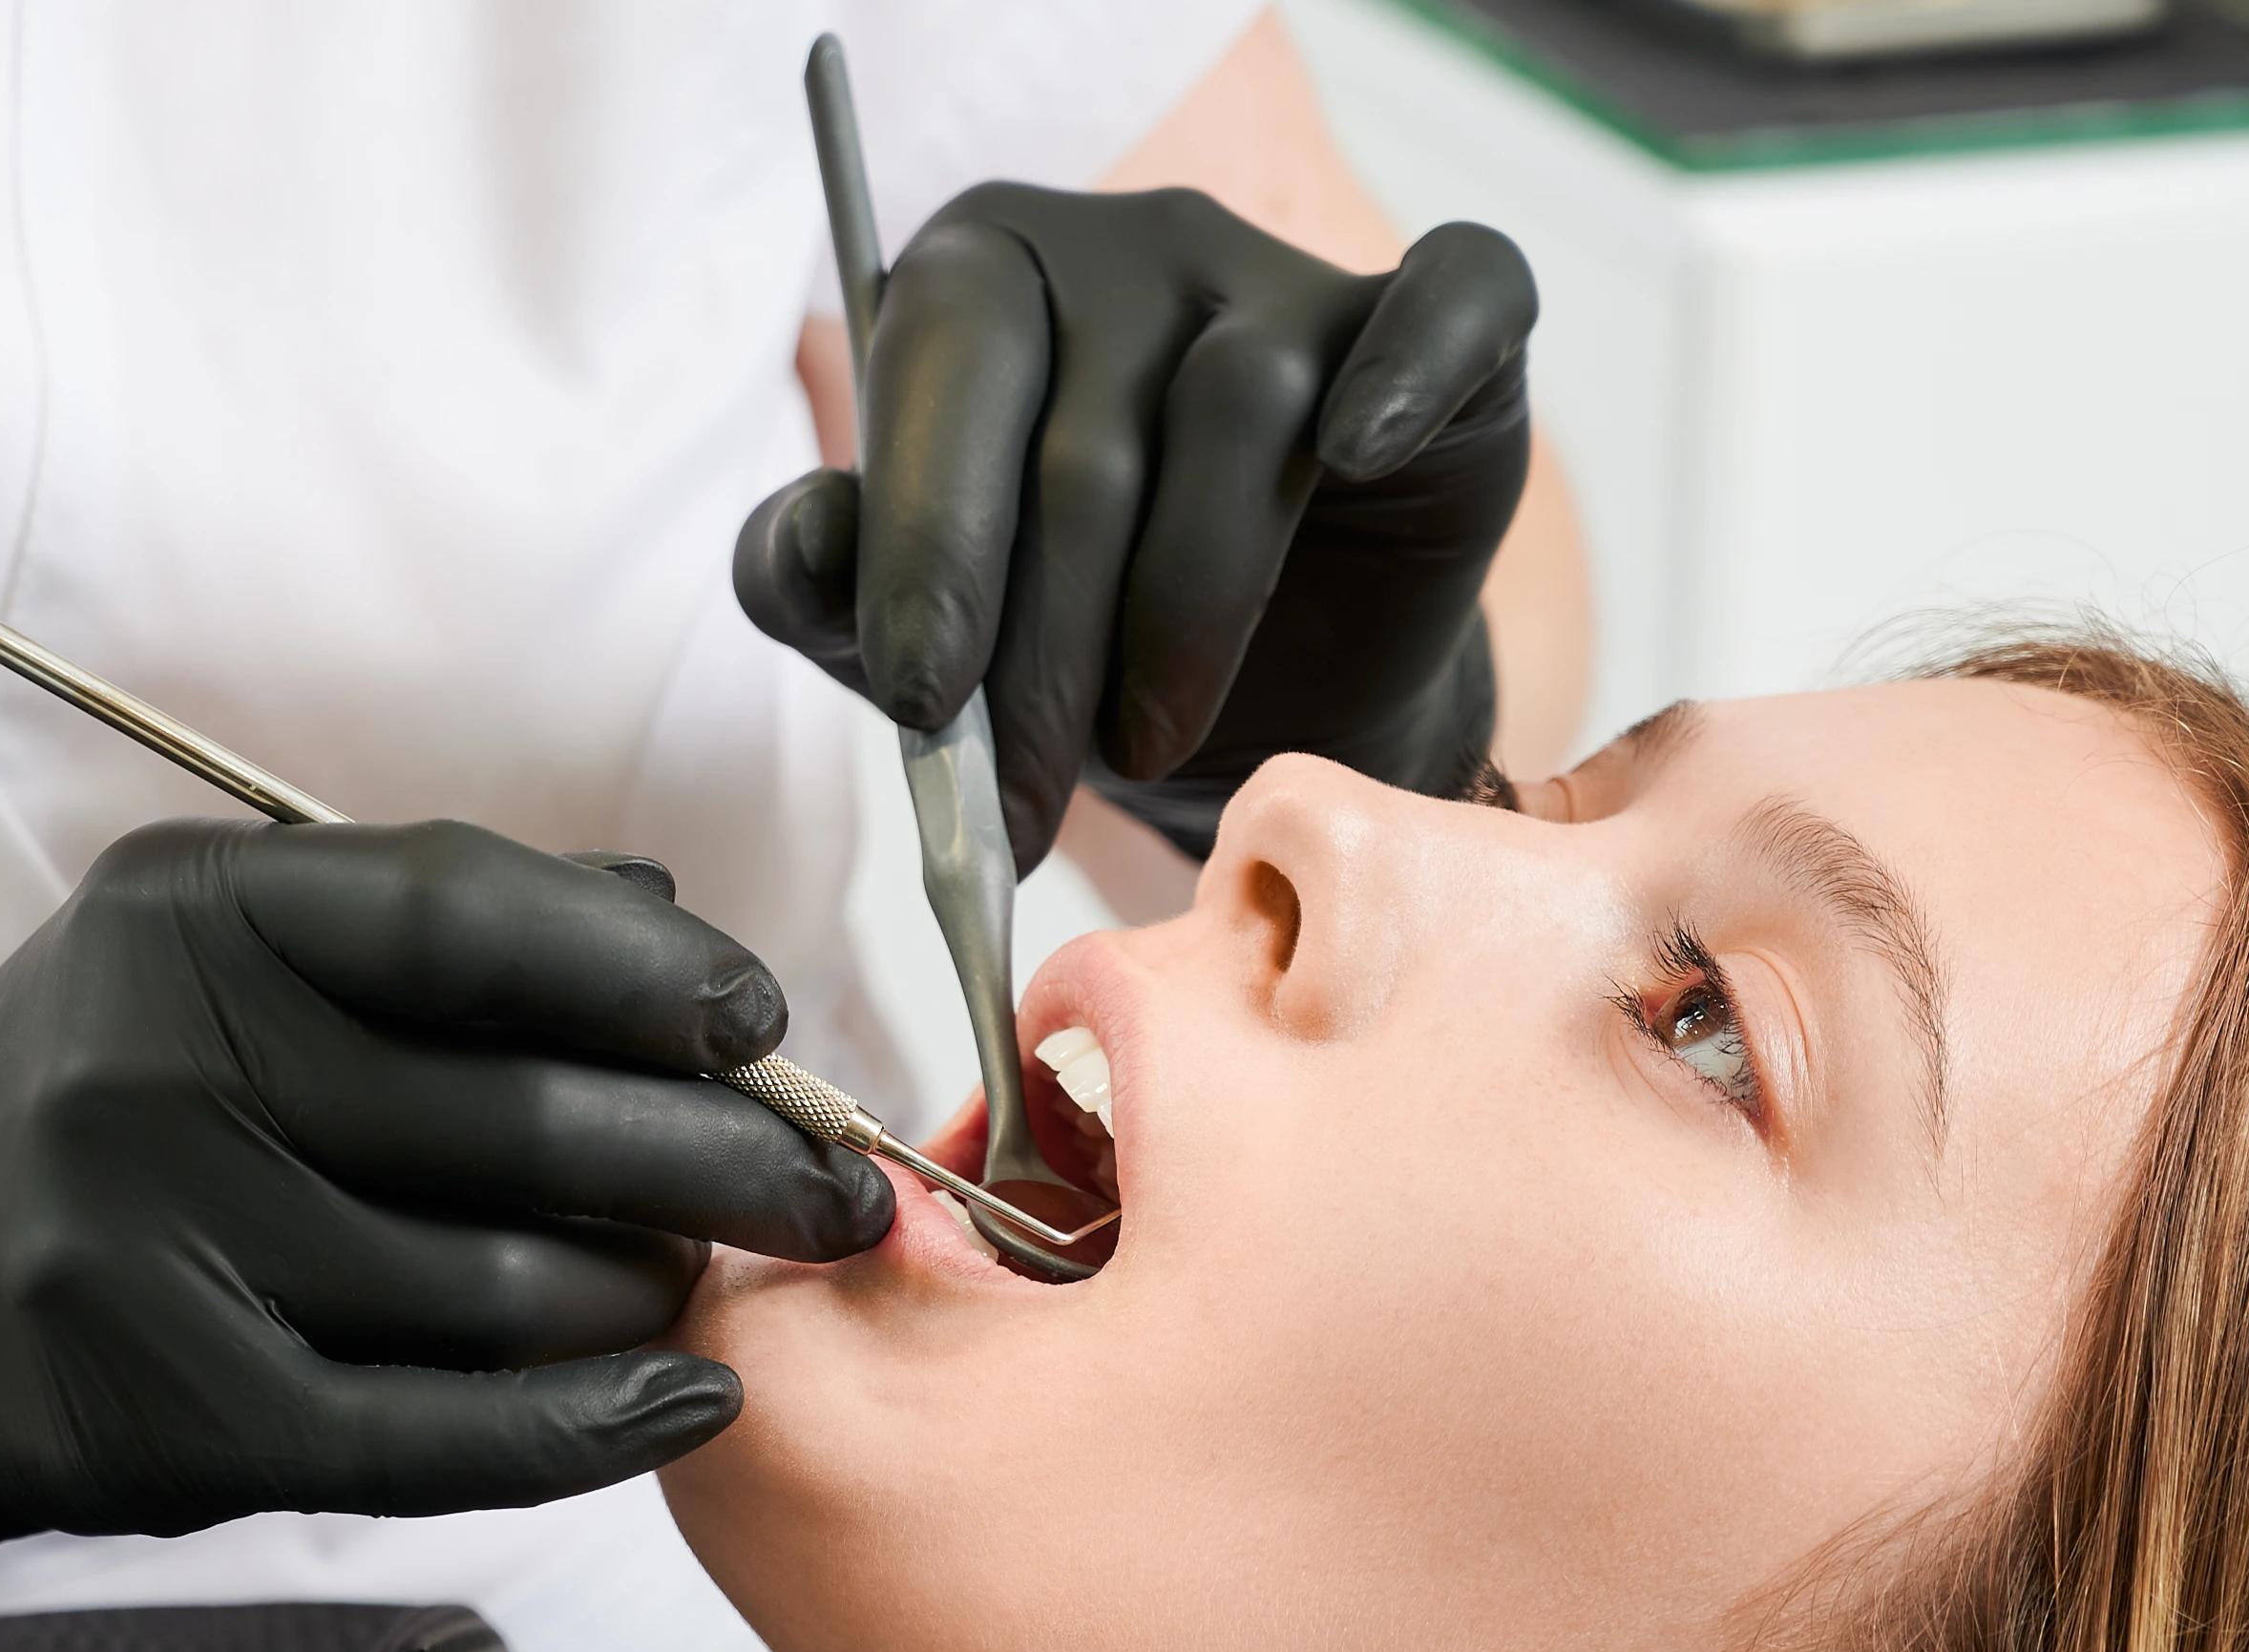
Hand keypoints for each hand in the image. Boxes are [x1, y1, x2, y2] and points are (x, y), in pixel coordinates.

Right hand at [0, 821, 892, 1651]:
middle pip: (522, 1118)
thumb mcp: (219, 963)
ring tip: (707, 1289)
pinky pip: (440, 1435)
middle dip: (718, 1157)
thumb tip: (674, 925)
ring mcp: (151, 1248)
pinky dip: (593, 1427)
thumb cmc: (96, 1109)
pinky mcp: (166, 1417)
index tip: (761, 1022)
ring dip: (647, 1297)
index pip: (474, 918)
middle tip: (828, 1188)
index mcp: (187, 917)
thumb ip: (434, 928)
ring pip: (499, 1289)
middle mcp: (156, 1065)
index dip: (652, 972)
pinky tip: (688, 1403)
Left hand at [733, 184, 1533, 866]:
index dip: (929, 539)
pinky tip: (1358, 448)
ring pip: (1237, 414)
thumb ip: (831, 588)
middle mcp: (1136, 246)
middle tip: (1017, 808)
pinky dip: (1409, 366)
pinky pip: (1450, 299)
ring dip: (1183, 617)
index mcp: (984, 277)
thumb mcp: (922, 643)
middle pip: (1087, 431)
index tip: (917, 699)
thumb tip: (798, 546)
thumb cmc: (1070, 649)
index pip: (948, 366)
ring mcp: (1289, 276)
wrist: (1260, 711)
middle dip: (1040, 652)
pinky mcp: (1446, 334)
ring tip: (1145, 750)